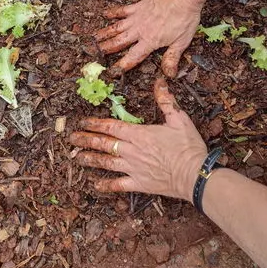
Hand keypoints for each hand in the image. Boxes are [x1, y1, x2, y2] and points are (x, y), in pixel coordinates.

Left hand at [69, 78, 207, 201]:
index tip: (83, 122)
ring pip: (105, 162)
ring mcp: (133, 168)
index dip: (95, 123)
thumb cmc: (188, 147)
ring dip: (90, 158)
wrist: (194, 174)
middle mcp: (131, 151)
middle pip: (103, 143)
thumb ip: (166, 101)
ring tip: (77, 156)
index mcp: (139, 134)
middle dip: (85, 139)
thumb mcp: (179, 119)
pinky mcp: (138, 184)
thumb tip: (160, 82)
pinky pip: (118, 185)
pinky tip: (95, 185)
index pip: (111, 127)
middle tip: (72, 138)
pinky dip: (105, 185)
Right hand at [95, 0, 201, 76]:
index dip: (122, 65)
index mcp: (150, 41)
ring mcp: (137, 17)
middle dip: (106, 49)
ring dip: (104, 33)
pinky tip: (104, 14)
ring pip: (117, 27)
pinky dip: (113, 13)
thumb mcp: (181, 42)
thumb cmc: (185, 18)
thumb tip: (169, 74)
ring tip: (93, 38)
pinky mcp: (138, 6)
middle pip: (119, 42)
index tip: (112, 72)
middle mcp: (139, 30)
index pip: (133, 57)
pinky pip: (122, 10)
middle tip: (95, 54)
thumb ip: (172, 58)